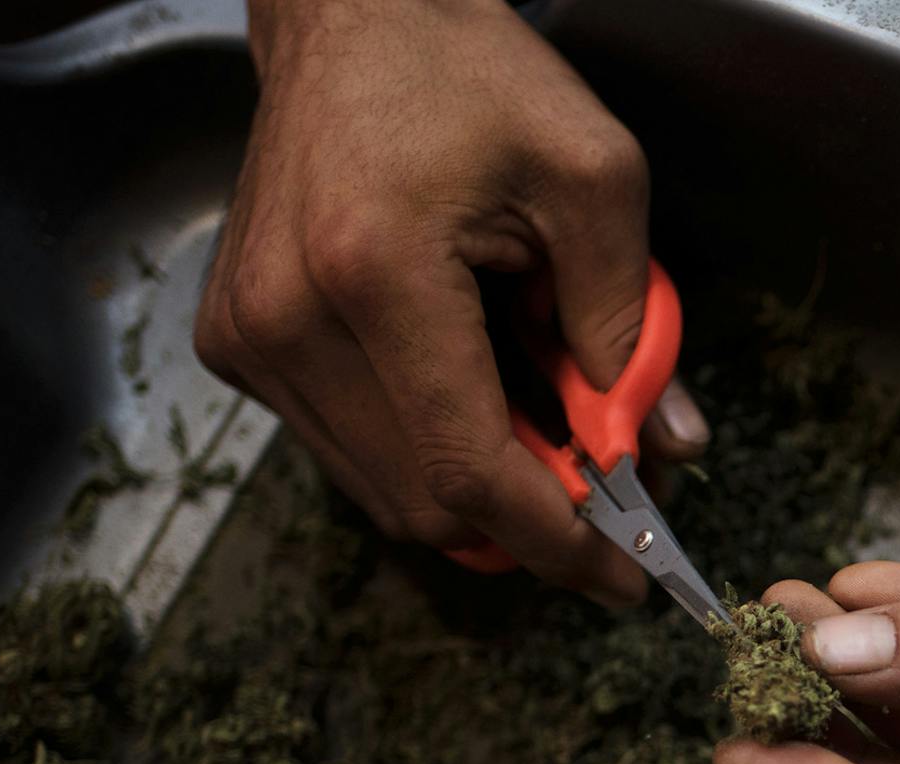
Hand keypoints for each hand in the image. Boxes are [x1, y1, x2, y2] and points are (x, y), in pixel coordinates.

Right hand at [195, 0, 707, 603]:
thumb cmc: (467, 77)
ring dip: (473, 489)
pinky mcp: (238, 343)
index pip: (467, 470)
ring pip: (383, 493)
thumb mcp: (591, 177)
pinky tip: (466, 392)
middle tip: (602, 495)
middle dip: (526, 522)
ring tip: (541, 430)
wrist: (349, 16)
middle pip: (424, 504)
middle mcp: (290, 317)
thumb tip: (662, 448)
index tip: (622, 573)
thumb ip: (631, 324)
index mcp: (375, 273)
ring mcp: (251, 336)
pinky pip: (346, 449)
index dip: (554, 541)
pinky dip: (419, 451)